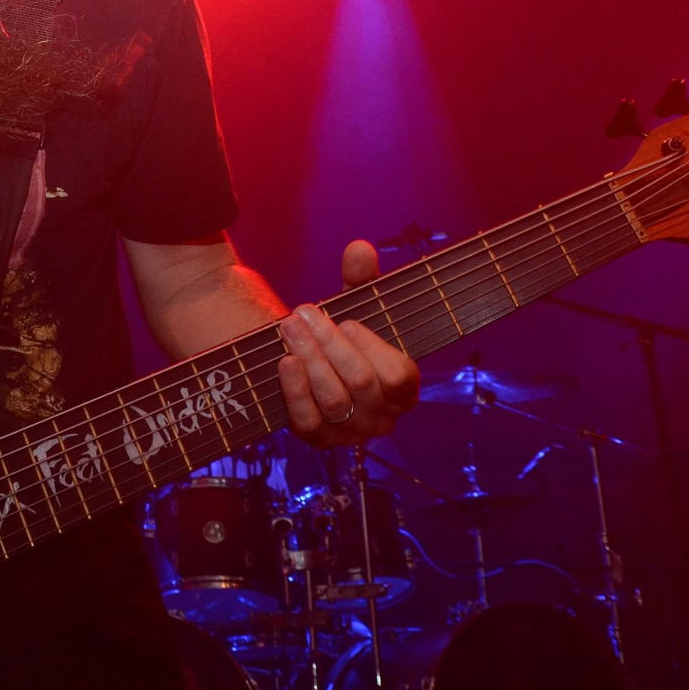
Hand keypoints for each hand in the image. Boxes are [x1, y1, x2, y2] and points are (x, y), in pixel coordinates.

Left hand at [276, 240, 418, 446]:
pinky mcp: (320, 441)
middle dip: (329, 344)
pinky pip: (308, 424)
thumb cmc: (347, 335)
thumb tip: (359, 248)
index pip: (398, 376)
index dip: (371, 347)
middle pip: (360, 383)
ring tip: (289, 328)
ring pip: (333, 402)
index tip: (345, 320)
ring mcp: (351, 433)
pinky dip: (294, 393)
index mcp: (404, 388)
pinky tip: (284, 363)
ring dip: (309, 361)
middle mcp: (382, 417)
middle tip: (303, 312)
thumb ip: (363, 279)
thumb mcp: (358, 305)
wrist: (313, 365)